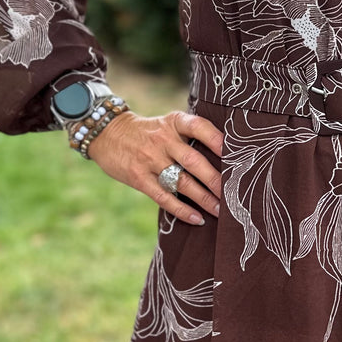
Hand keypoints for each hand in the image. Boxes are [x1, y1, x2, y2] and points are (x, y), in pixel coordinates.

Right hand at [86, 109, 224, 225]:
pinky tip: (197, 218)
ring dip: (204, 198)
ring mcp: (150, 160)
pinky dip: (182, 210)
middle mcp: (163, 140)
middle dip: (216, 180)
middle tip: (233, 195)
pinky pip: (163, 196)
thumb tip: (225, 158)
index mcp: (174, 123)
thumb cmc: (148, 132)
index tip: (235, 154)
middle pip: (194, 161)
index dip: (217, 140)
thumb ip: (189, 136)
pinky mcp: (139, 178)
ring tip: (221, 211)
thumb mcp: (167, 124)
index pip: (199, 127)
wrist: (107, 133)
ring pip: (182, 182)